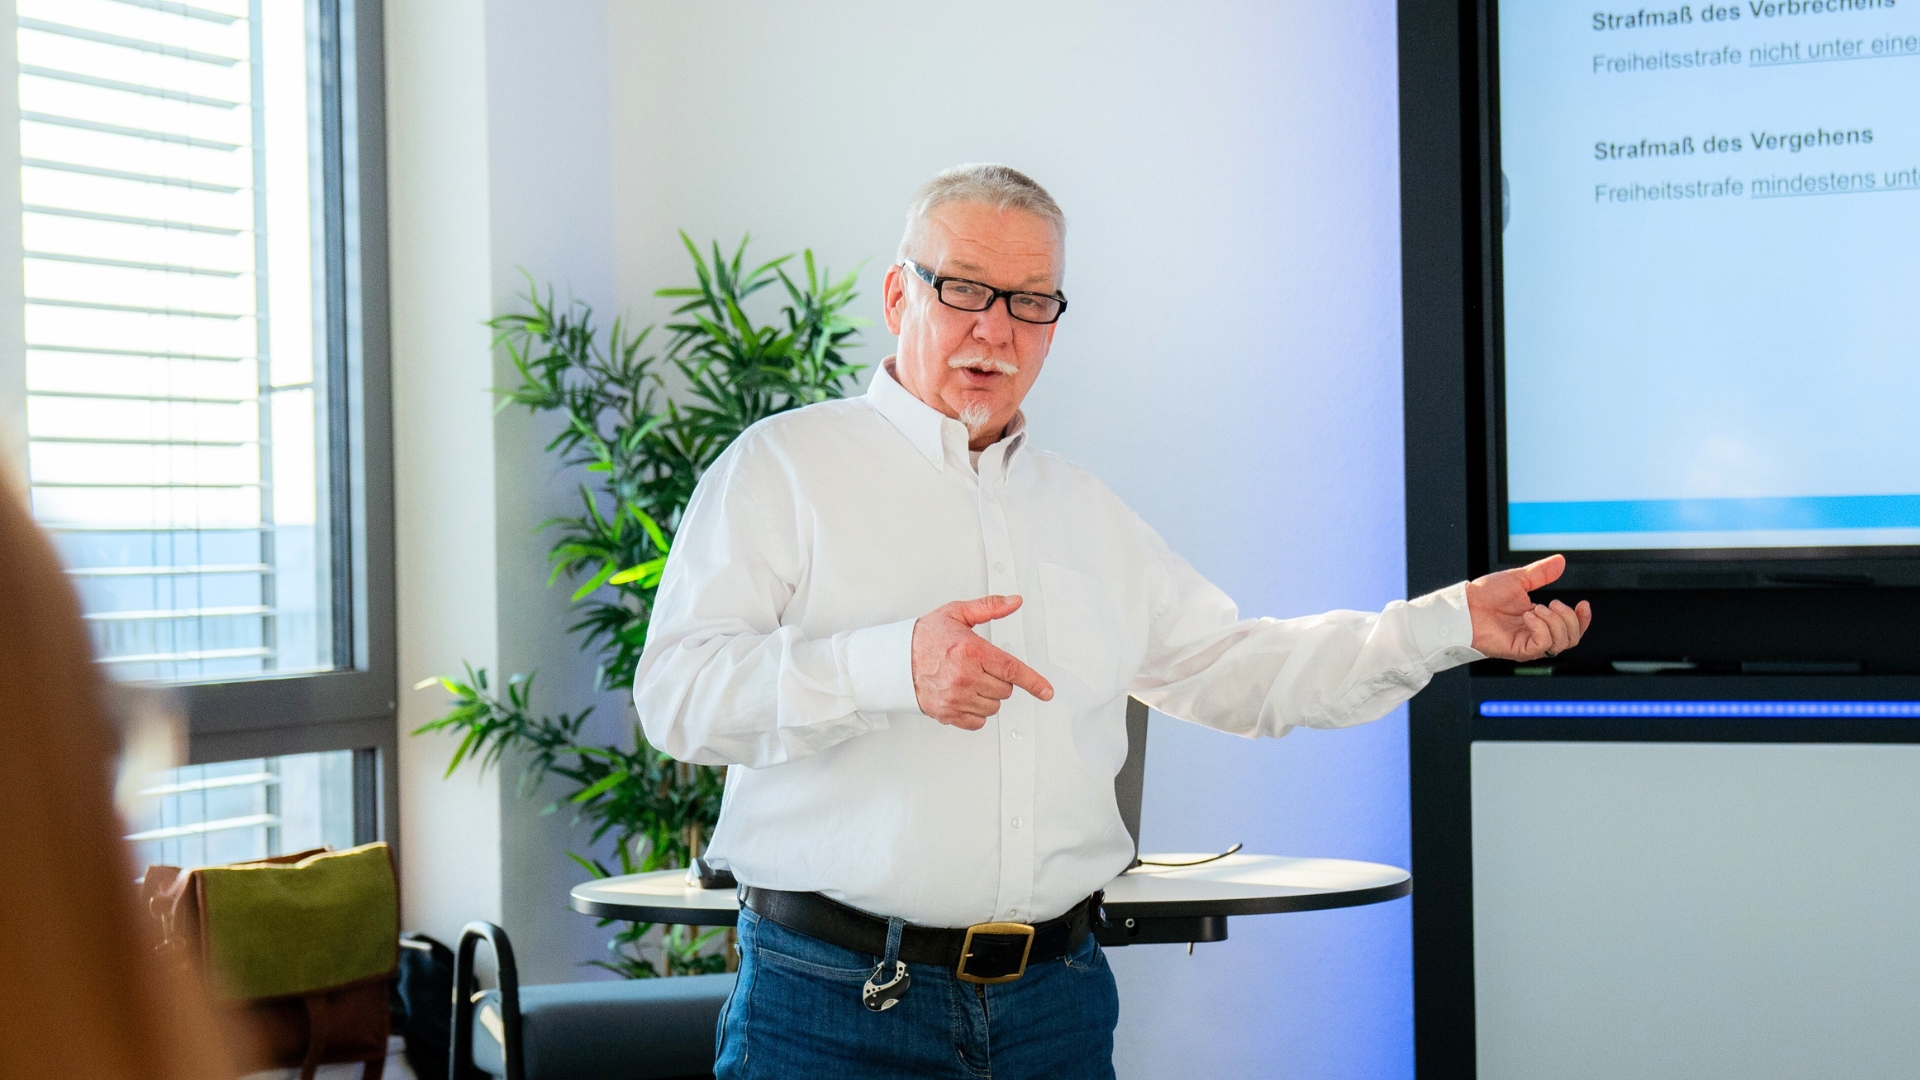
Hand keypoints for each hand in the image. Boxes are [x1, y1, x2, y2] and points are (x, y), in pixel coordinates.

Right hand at [911, 595, 1054, 729]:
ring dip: (988, 696)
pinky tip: (965, 697)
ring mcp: (956, 697)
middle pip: (1005, 689)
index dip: (1034, 682)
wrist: (893, 660)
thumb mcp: (957, 614)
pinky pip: (978, 721)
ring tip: (969, 681)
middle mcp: (965, 676)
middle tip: (979, 668)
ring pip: (993, 707)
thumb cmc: (924, 638)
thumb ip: (989, 607)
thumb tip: (1013, 602)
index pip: (1012, 669)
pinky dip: (976, 712)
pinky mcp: (948, 713)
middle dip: (998, 679)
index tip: (1046, 691)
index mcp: (971, 651)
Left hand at [1465, 554, 1592, 660]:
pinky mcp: (1520, 650)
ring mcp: (1529, 644)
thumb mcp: (1518, 579)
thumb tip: (1561, 561)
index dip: (1583, 619)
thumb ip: (1541, 573)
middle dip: (1569, 619)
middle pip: (1572, 638)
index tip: (1583, 604)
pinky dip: (1541, 628)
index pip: (1571, 628)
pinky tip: (1528, 616)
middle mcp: (1537, 634)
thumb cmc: (1484, 596)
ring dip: (1555, 622)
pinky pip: (1543, 645)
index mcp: (1540, 620)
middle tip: (1551, 603)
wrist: (1464, 606)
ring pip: (1561, 644)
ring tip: (1537, 608)